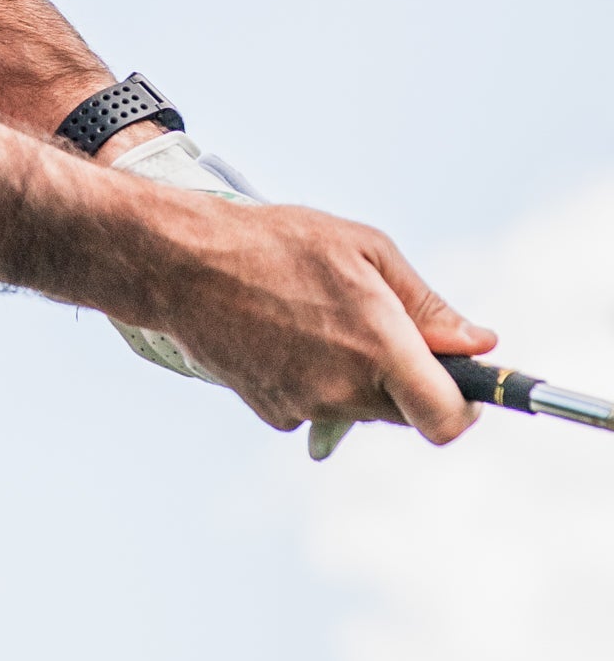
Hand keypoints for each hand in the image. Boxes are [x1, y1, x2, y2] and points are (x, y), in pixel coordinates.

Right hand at [152, 195, 496, 444]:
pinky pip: (317, 407)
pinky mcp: (274, 413)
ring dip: (358, 376)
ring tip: (318, 318)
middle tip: (379, 326)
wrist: (182, 263)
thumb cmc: (276, 242)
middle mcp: (346, 388)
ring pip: (360, 408)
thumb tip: (479, 343)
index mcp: (379, 345)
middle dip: (408, 379)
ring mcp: (307, 407)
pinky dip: (315, 380)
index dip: (466, 406)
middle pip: (406, 412)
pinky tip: (285, 335)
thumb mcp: (364, 249)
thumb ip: (427, 304)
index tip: (464, 383)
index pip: (448, 418)